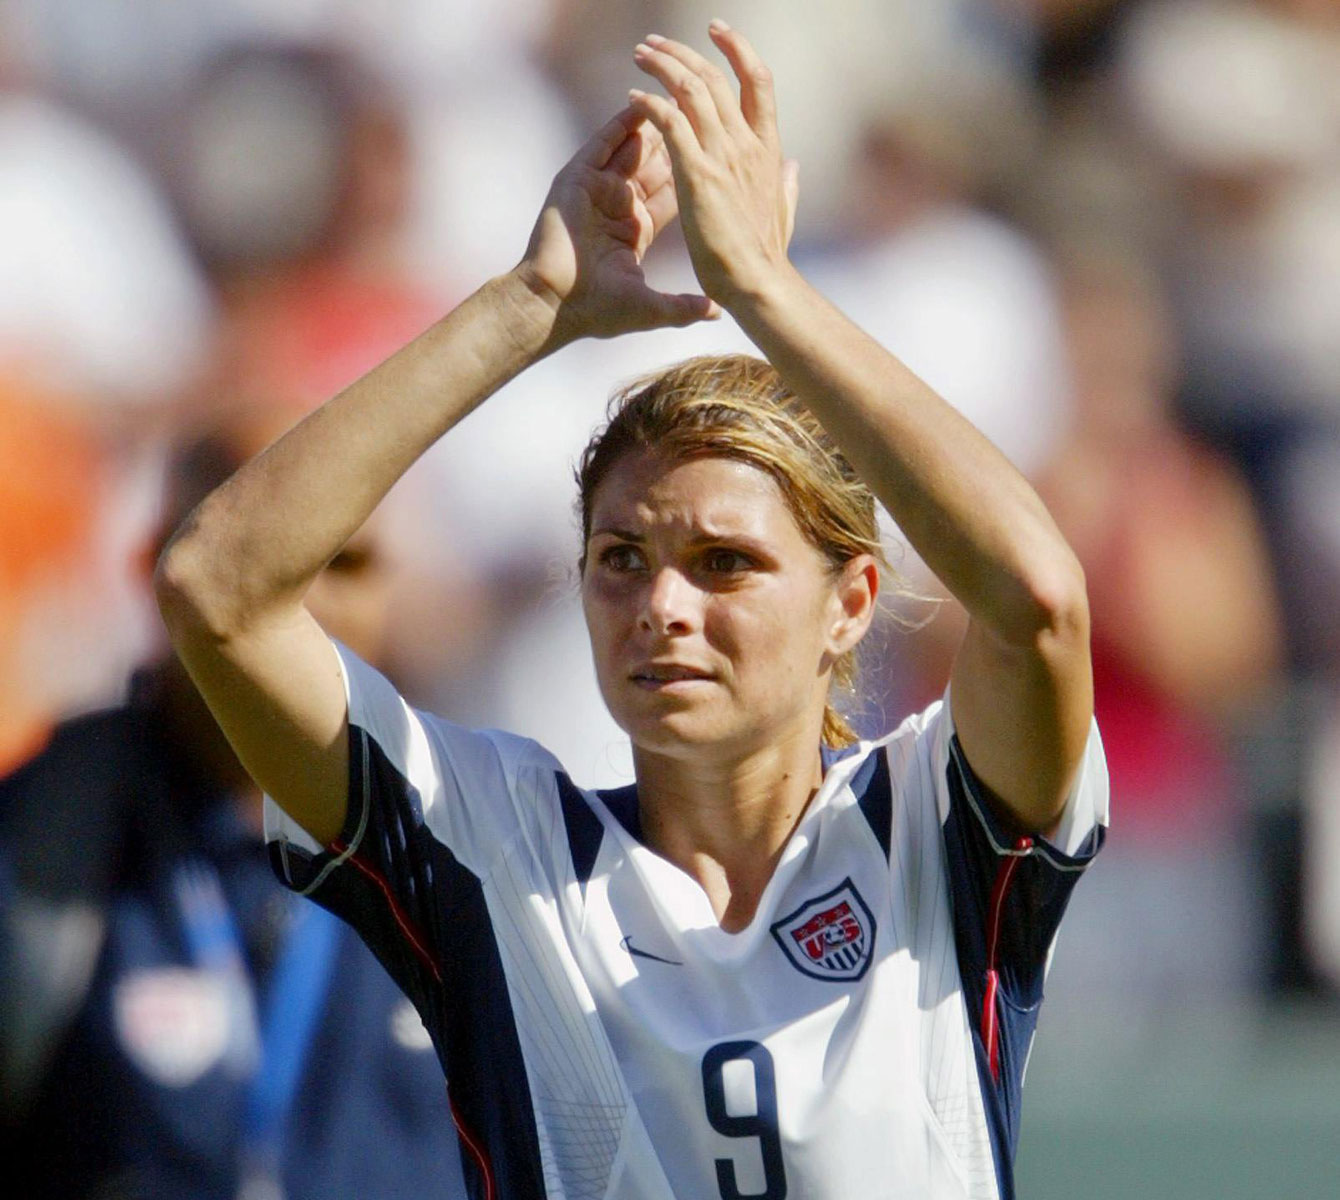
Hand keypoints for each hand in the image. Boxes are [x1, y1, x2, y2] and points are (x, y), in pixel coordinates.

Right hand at [517, 106, 718, 344]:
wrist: (553, 306)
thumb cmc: (598, 311)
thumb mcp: (652, 309)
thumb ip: (685, 307)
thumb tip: (719, 313)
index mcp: (636, 232)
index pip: (670, 194)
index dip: (692, 173)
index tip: (716, 153)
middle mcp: (618, 207)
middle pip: (654, 165)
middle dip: (676, 140)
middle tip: (701, 112)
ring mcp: (596, 191)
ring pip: (630, 149)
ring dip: (653, 123)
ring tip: (677, 96)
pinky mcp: (577, 180)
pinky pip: (602, 144)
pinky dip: (621, 124)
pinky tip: (641, 102)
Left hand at [628, 22, 798, 308]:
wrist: (758, 283)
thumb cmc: (767, 257)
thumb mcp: (783, 212)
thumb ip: (787, 185)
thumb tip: (793, 166)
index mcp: (768, 149)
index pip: (758, 81)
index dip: (738, 50)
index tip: (717, 33)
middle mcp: (747, 144)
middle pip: (716, 77)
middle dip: (683, 52)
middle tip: (656, 42)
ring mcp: (725, 156)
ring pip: (691, 90)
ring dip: (662, 66)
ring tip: (641, 55)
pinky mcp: (699, 174)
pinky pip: (671, 123)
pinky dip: (651, 104)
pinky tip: (634, 97)